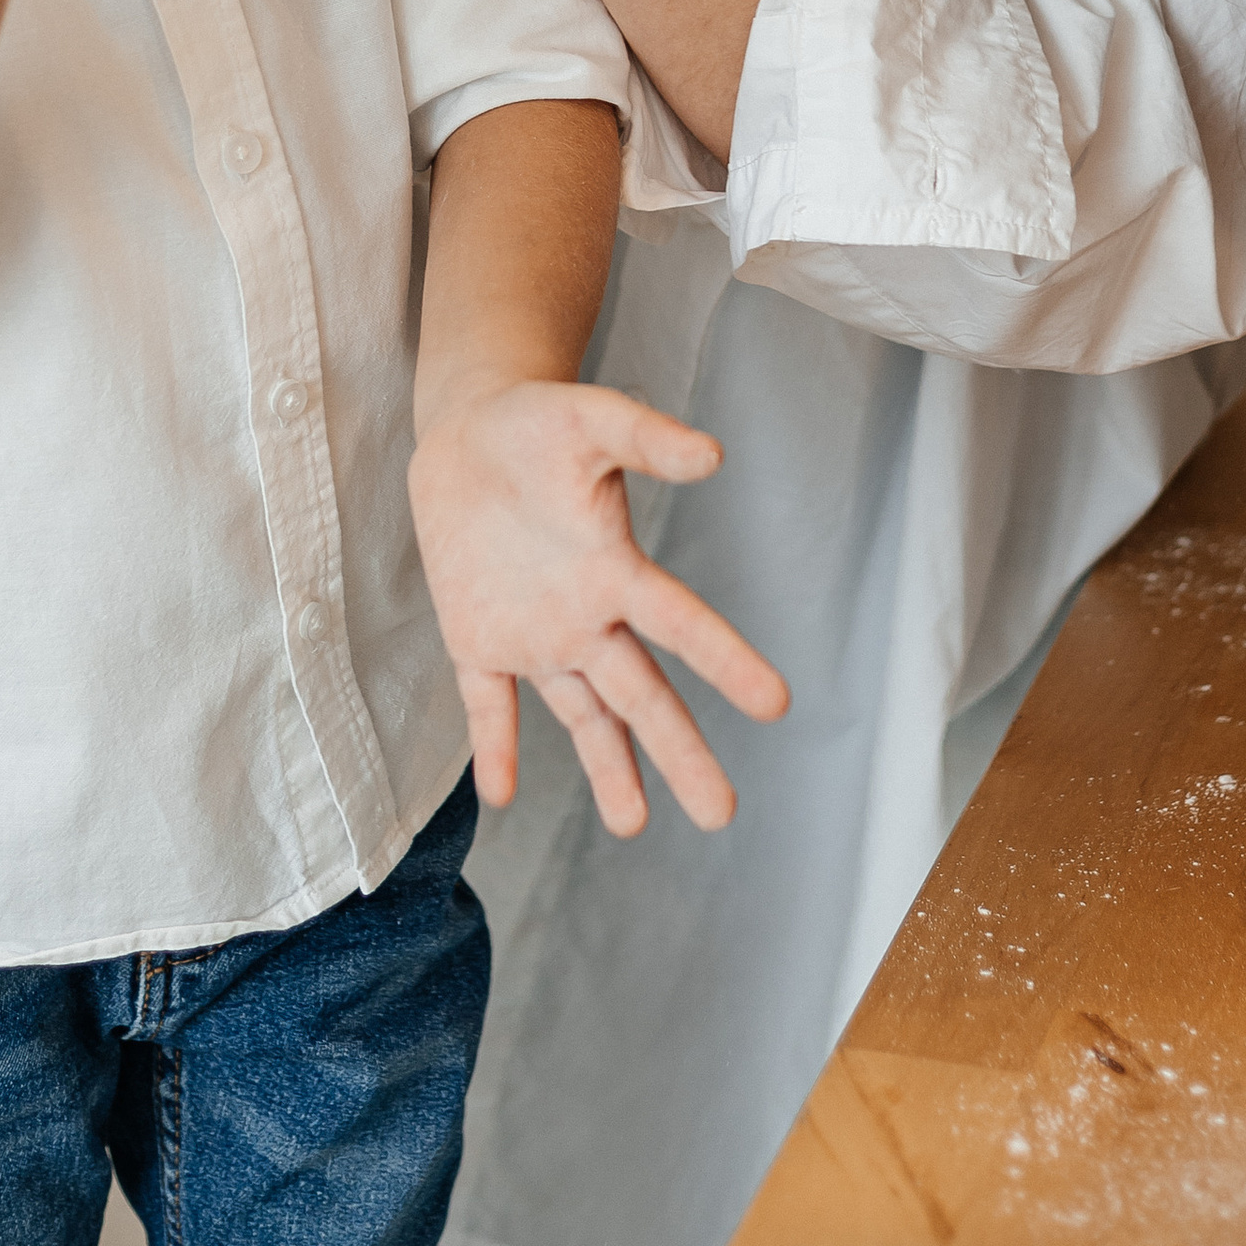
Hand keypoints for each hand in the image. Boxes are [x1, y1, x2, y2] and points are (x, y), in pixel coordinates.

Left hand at [408, 382, 788, 835]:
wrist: (470, 430)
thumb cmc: (541, 423)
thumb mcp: (594, 419)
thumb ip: (648, 439)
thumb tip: (712, 455)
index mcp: (618, 568)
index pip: (681, 625)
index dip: (726, 662)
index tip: (775, 705)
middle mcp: (587, 615)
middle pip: (641, 695)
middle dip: (679, 752)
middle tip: (720, 813)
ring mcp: (533, 634)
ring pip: (581, 715)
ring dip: (607, 768)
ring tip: (633, 826)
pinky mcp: (476, 639)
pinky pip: (487, 705)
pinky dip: (495, 746)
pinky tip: (502, 793)